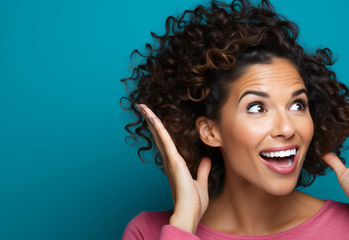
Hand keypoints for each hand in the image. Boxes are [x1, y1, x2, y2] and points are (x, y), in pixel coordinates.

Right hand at [136, 104, 211, 232]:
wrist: (190, 213)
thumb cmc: (193, 203)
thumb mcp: (201, 183)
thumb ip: (203, 171)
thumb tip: (206, 161)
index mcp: (175, 165)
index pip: (166, 143)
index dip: (159, 130)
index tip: (154, 119)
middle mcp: (169, 161)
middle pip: (158, 136)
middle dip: (150, 121)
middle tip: (142, 107)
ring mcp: (170, 160)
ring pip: (159, 135)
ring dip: (151, 119)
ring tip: (142, 106)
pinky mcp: (173, 161)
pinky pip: (165, 140)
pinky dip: (158, 128)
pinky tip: (153, 117)